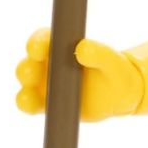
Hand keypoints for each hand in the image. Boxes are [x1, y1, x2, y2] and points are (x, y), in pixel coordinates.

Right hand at [15, 27, 143, 121]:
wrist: (121, 95)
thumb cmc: (117, 71)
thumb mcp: (112, 61)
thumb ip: (100, 53)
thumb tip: (83, 49)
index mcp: (60, 47)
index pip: (43, 40)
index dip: (36, 43)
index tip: (37, 49)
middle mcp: (48, 64)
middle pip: (30, 63)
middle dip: (28, 68)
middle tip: (31, 72)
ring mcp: (47, 85)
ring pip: (28, 86)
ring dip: (26, 89)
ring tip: (28, 96)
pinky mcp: (49, 104)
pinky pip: (34, 105)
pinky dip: (28, 106)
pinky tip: (30, 107)